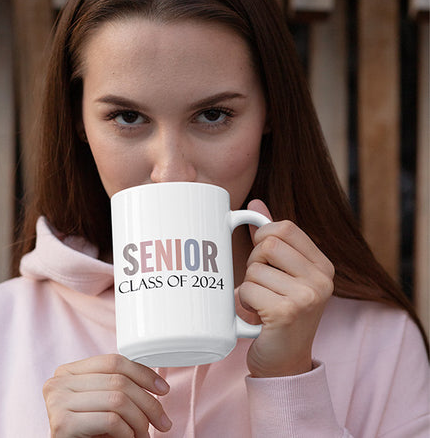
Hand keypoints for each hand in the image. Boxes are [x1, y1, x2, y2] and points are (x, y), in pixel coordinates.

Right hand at [43, 354, 171, 436]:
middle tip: (162, 421)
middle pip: (118, 381)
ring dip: (139, 420)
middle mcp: (58, 383)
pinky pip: (110, 420)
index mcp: (68, 371)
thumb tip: (158, 384)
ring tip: (144, 434)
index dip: (143, 373)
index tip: (163, 389)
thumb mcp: (101, 401)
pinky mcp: (63, 425)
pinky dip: (127, 432)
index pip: (114, 361)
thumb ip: (116, 384)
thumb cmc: (88, 432)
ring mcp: (57, 403)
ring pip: (117, 400)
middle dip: (148, 403)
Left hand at [240, 200, 334, 377]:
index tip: (262, 255)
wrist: (283, 362)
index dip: (263, 236)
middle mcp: (322, 279)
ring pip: (254, 269)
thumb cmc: (279, 312)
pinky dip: (242, 301)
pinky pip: (246, 289)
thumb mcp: (282, 274)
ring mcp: (308, 296)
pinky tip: (255, 315)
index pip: (285, 227)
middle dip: (254, 263)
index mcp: (323, 266)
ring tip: (260, 302)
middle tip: (261, 284)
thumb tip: (255, 203)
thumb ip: (273, 239)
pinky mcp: (287, 312)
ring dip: (247, 286)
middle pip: (268, 244)